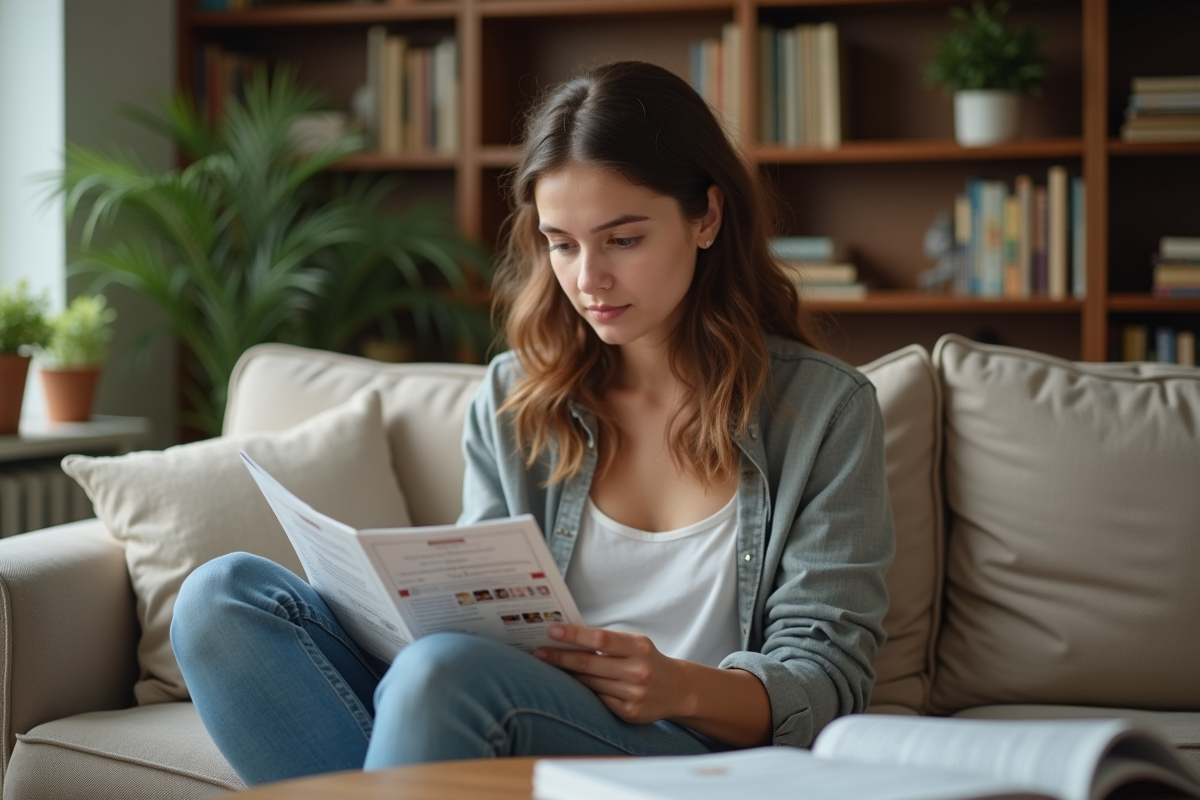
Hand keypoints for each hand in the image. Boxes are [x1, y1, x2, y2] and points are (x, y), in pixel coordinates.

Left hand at [533, 624, 689, 724]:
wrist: (677, 689)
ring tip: (547, 668)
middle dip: (560, 657)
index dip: (574, 636)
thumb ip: (607, 642)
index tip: (551, 631)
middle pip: (589, 664)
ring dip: (567, 676)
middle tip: (538, 652)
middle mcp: (638, 671)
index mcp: (639, 647)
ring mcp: (634, 695)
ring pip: (589, 684)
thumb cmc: (647, 659)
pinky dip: (582, 693)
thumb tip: (567, 637)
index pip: (600, 640)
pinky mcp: (629, 713)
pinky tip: (569, 687)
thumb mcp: (635, 643)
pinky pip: (597, 701)